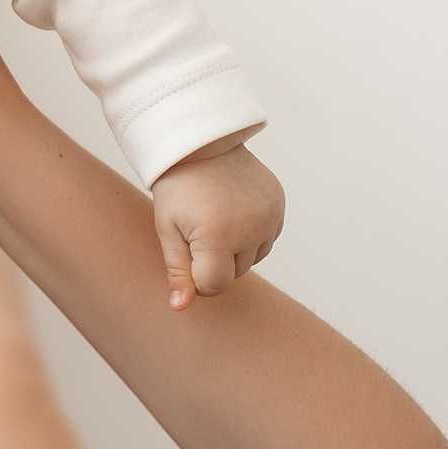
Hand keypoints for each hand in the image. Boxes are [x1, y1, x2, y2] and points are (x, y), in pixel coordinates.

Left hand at [151, 139, 285, 308]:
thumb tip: (180, 307)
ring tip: (216, 216)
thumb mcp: (168, 229)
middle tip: (198, 225)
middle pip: (234, 273)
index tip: (185, 250)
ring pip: (253, 257)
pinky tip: (234, 210)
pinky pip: (268, 237)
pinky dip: (252, 233)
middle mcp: (251, 229)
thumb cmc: (177, 186)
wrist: (200, 141)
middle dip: (215, 259)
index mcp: (219, 237)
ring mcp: (270, 216)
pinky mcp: (279, 205)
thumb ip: (178, 271)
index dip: (196, 276)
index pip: (214, 286)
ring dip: (236, 248)